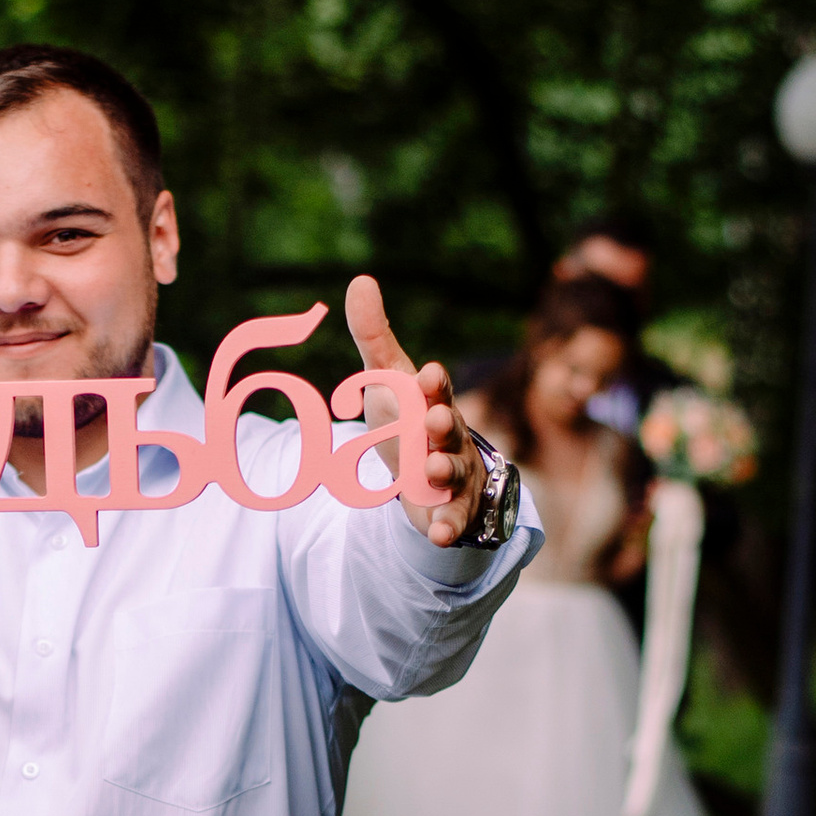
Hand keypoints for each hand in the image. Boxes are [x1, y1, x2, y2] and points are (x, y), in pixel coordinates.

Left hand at [344, 277, 485, 546]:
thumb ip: (373, 335)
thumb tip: (360, 279)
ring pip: (454, 472)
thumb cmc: (409, 416)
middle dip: (443, 423)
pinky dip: (447, 526)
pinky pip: (454, 519)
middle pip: (450, 428)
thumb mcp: (386, 378)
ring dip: (444, 471)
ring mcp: (455, 474)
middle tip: (434, 420)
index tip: (424, 375)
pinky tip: (437, 535)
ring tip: (433, 471)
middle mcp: (450, 436)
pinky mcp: (452, 509)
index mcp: (432, 401)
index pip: (434, 388)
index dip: (431, 383)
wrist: (431, 471)